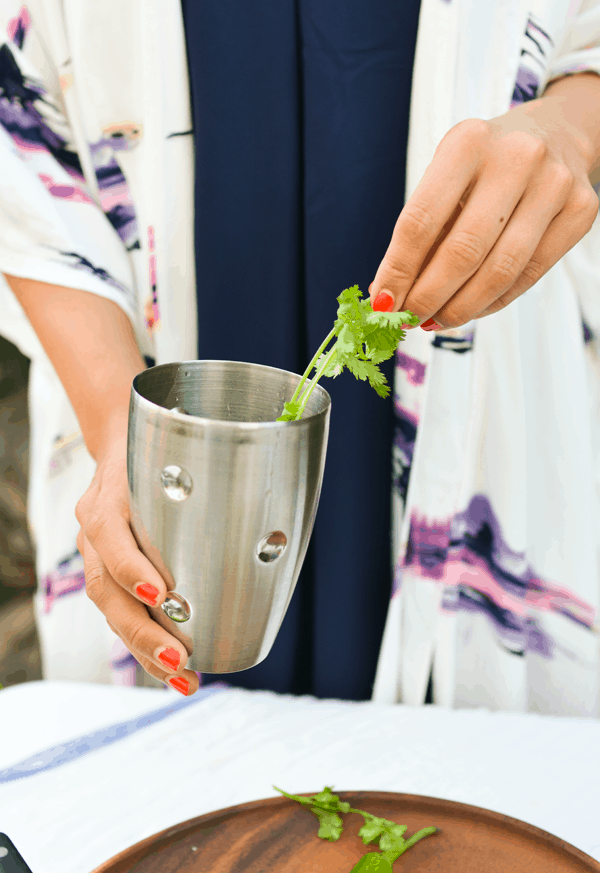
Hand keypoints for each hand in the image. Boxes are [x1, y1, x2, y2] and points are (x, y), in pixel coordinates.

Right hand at [75, 434, 199, 695]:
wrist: (124, 443)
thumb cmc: (162, 451)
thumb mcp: (178, 453)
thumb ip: (210, 483)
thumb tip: (275, 521)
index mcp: (109, 496)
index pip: (110, 534)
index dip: (131, 568)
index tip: (161, 594)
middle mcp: (95, 530)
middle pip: (106, 589)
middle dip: (143, 630)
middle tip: (181, 659)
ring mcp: (94, 555)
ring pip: (111, 612)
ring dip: (145, 650)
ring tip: (183, 679)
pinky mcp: (106, 574)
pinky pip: (121, 616)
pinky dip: (145, 647)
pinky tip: (174, 670)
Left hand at [369, 82, 599, 327]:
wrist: (556, 133)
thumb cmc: (485, 164)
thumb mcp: (447, 177)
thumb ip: (422, 232)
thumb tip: (389, 295)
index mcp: (467, 142)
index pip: (421, 221)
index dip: (399, 271)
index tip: (382, 304)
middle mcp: (516, 158)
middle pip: (462, 252)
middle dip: (429, 297)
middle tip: (409, 320)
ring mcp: (554, 184)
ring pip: (500, 271)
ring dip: (460, 308)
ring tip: (436, 321)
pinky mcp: (580, 210)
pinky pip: (529, 275)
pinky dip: (493, 302)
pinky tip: (471, 309)